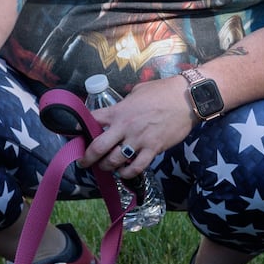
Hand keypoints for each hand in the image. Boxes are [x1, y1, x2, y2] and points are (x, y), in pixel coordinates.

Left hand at [76, 76, 195, 180]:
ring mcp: (139, 140)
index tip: (77, 136)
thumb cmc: (162, 91)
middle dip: (87, 158)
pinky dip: (126, 173)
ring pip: (114, 161)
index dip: (81, 129)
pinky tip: (123, 173)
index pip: (92, 120)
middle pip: (97, 147)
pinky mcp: (153, 149)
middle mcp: (125, 127)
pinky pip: (136, 167)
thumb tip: (119, 109)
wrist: (187, 98)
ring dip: (106, 167)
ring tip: (105, 167)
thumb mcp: (137, 92)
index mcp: (118, 110)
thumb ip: (124, 103)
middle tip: (84, 163)